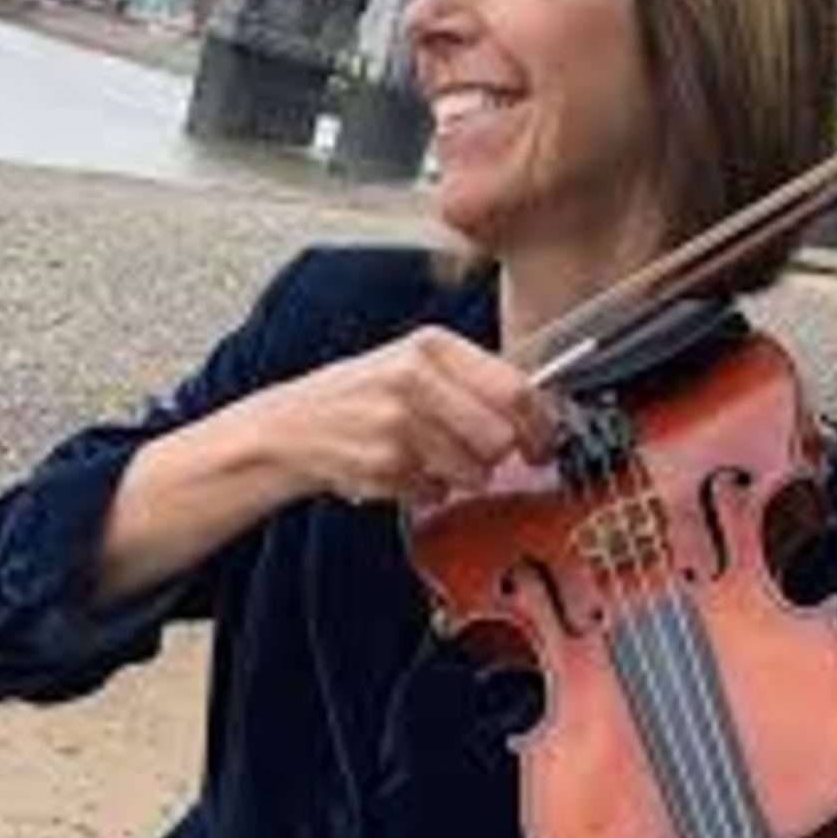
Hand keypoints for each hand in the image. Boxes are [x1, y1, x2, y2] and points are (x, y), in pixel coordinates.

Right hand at [258, 325, 558, 504]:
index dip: (540, 424)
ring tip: (432, 458)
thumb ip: (472, 380)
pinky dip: (428, 490)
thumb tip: (538, 412)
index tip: (543, 442)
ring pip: (475, 471)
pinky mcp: (384, 464)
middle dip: (499, 456)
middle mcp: (414, 377)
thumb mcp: (414, 365)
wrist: (292, 426)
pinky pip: (438, 491)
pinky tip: (404, 469)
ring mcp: (397, 423)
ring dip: (463, 477)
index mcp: (432, 345)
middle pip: (500, 436)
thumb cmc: (362, 395)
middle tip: (486, 456)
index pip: (515, 388)